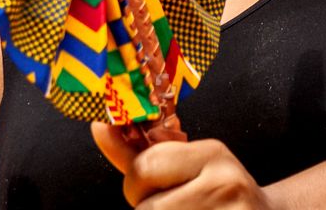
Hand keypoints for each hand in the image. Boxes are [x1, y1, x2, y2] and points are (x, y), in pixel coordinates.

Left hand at [92, 127, 274, 209]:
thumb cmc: (218, 194)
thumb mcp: (187, 165)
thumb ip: (139, 151)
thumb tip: (100, 125)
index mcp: (213, 154)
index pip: (146, 168)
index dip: (137, 185)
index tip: (153, 189)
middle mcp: (225, 184)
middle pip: (148, 209)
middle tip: (172, 206)